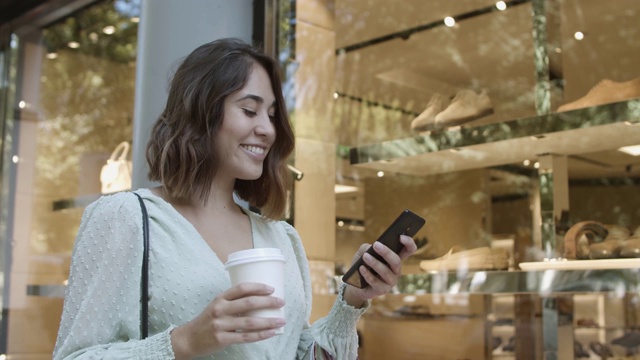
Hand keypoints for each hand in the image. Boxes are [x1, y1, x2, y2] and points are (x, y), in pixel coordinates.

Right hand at [170, 282, 285, 358]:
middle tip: (281, 302)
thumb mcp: (216, 306)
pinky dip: (261, 335)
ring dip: (268, 321)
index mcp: (220, 298)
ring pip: (250, 322)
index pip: (241, 288)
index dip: (258, 287)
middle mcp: (220, 310)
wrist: (188, 339)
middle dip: (268, 302)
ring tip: (281, 320)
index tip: (271, 288)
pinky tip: (271, 333)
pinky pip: (246, 337)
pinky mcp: (222, 339)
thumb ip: (233, 302)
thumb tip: (259, 299)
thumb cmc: (207, 321)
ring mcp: (221, 325)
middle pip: (249, 303)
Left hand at [343, 235, 416, 307]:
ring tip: (365, 257)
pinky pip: (376, 282)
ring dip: (375, 263)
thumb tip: (370, 248)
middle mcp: (396, 270)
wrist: (355, 285)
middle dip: (387, 252)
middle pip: (397, 261)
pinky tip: (361, 268)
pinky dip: (368, 274)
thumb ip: (367, 248)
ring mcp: (390, 281)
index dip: (408, 243)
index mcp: (394, 259)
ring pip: (386, 272)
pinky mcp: (382, 290)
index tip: (401, 236)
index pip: (408, 250)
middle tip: (376, 245)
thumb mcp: (362, 253)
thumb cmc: (362, 265)